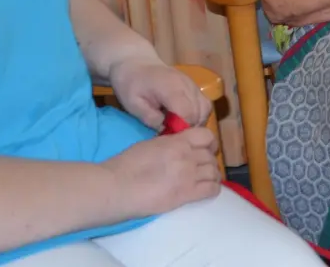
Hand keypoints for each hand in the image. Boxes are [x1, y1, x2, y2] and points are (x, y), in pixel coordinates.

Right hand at [104, 128, 221, 218]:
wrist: (115, 187)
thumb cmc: (124, 166)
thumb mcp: (149, 145)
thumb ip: (169, 144)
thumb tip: (177, 147)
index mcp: (176, 141)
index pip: (207, 135)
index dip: (209, 143)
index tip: (204, 150)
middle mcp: (186, 155)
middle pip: (211, 156)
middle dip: (208, 162)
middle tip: (201, 169)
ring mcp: (188, 174)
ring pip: (214, 172)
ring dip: (211, 176)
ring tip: (205, 181)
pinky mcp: (186, 194)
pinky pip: (212, 189)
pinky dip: (213, 189)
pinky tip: (206, 191)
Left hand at [108, 57, 210, 129]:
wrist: (135, 62)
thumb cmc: (130, 83)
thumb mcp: (133, 104)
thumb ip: (150, 118)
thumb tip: (166, 131)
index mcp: (172, 88)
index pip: (188, 114)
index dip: (180, 130)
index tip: (167, 136)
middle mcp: (187, 85)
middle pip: (199, 113)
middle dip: (188, 128)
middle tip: (170, 134)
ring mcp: (193, 84)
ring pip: (205, 109)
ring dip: (195, 122)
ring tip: (177, 128)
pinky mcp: (194, 86)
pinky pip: (204, 104)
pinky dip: (198, 115)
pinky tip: (183, 119)